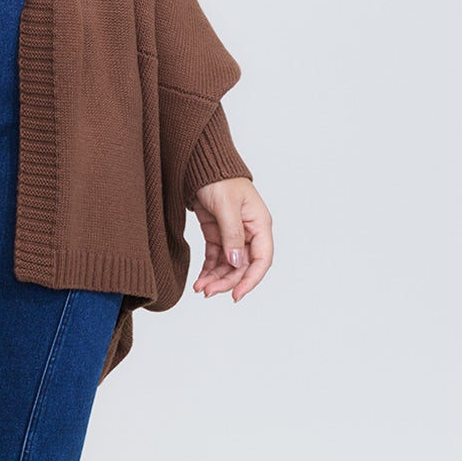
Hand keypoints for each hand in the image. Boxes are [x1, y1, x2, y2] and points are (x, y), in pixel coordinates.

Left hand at [190, 177, 271, 302]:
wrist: (200, 164)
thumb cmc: (219, 178)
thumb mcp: (226, 206)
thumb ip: (232, 235)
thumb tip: (237, 262)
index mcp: (260, 225)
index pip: (262, 260)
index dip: (250, 280)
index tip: (236, 295)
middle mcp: (249, 233)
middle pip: (242, 267)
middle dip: (226, 281)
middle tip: (207, 291)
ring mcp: (233, 235)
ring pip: (228, 265)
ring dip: (215, 278)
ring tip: (199, 288)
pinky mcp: (217, 234)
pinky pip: (216, 258)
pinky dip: (208, 270)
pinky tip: (199, 279)